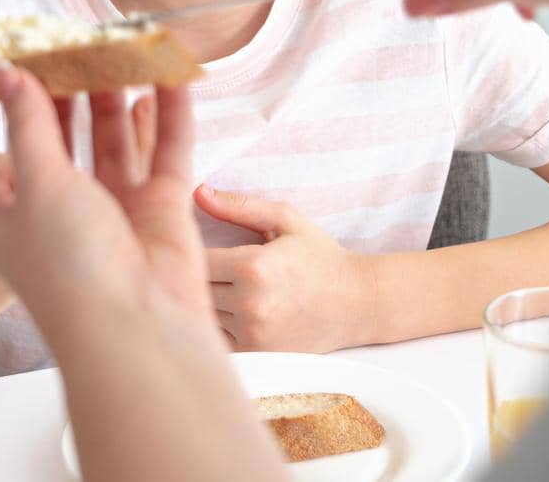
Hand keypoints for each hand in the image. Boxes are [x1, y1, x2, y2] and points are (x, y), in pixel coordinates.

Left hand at [0, 65, 212, 336]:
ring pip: (109, 136)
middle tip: (60, 39)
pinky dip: (167, 115)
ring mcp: (107, 206)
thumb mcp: (35, 184)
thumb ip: (26, 123)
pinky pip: (162, 150)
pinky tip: (170, 76)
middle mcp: (51, 205)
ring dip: (112, 93)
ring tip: (116, 45)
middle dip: (55, 88)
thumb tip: (5, 73)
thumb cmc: (69, 271)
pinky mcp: (155, 209)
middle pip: (49, 134)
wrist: (136, 328)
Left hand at [196, 185, 378, 351]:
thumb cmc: (320, 256)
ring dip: (207, 301)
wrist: (357, 303)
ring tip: (227, 286)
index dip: (191, 250)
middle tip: (214, 266)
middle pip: (195, 288)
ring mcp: (253, 334)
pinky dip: (220, 324)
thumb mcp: (286, 220)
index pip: (195, 258)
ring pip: (204, 314)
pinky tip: (237, 310)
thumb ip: (239, 207)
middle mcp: (250, 304)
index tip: (200, 246)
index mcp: (253, 266)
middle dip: (198, 276)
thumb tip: (197, 192)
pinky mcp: (257, 354)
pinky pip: (218, 338)